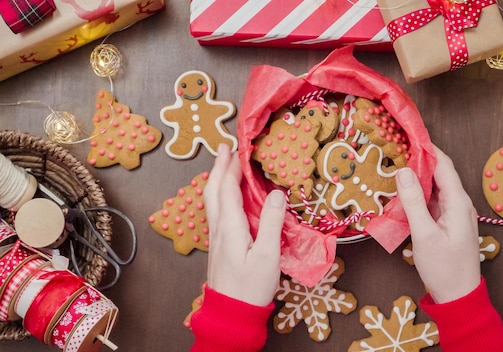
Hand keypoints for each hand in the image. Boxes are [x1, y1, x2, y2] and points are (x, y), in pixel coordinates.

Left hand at [204, 144, 285, 306]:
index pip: (227, 189)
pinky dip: (221, 196)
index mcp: (230, 227)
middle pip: (213, 191)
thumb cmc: (251, 286)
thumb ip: (271, 222)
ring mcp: (217, 237)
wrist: (232, 313)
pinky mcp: (219, 245)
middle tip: (226, 149)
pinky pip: (217, 212)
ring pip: (212, 202)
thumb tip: (275, 193)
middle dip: (219, 168)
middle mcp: (219, 228)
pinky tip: (229, 198)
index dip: (231, 167)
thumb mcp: (268, 255)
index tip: (238, 148)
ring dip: (218, 180)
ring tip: (225, 166)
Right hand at [395, 146, 480, 303]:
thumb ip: (413, 201)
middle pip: (439, 174)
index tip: (407, 135)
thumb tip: (403, 171)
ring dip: (417, 178)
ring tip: (394, 166)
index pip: (443, 165)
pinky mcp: (447, 223)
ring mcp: (454, 213)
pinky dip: (418, 195)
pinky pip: (432, 201)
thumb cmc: (443, 267)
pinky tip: (402, 195)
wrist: (458, 296)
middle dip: (418, 160)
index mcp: (458, 202)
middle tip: (395, 149)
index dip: (427, 148)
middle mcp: (459, 203)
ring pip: (434, 188)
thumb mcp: (424, 234)